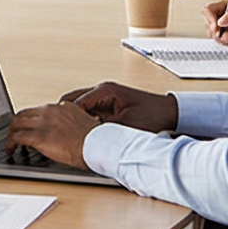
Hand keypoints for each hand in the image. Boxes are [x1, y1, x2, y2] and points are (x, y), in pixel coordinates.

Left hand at [6, 102, 99, 165]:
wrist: (97, 145)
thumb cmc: (95, 140)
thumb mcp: (83, 125)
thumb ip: (71, 124)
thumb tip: (66, 133)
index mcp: (62, 107)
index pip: (40, 110)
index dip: (32, 120)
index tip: (30, 127)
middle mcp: (50, 111)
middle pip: (24, 113)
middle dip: (17, 124)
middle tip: (15, 134)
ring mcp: (42, 122)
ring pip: (17, 122)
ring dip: (11, 133)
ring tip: (10, 143)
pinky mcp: (38, 136)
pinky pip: (16, 137)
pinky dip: (10, 143)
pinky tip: (10, 150)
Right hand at [55, 81, 176, 132]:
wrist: (170, 113)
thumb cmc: (153, 116)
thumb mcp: (126, 126)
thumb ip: (104, 130)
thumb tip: (86, 137)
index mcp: (104, 91)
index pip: (74, 103)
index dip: (64, 118)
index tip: (57, 131)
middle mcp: (102, 90)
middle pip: (71, 101)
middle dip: (63, 116)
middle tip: (57, 132)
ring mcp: (104, 96)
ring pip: (78, 106)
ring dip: (73, 118)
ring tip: (67, 134)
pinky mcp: (108, 104)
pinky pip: (88, 111)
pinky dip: (82, 120)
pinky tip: (82, 133)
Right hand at [207, 2, 227, 46]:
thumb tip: (219, 22)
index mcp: (225, 6)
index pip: (208, 10)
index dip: (210, 19)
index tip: (217, 27)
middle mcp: (223, 16)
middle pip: (209, 24)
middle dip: (219, 32)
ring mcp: (225, 27)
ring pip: (214, 34)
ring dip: (224, 38)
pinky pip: (221, 41)